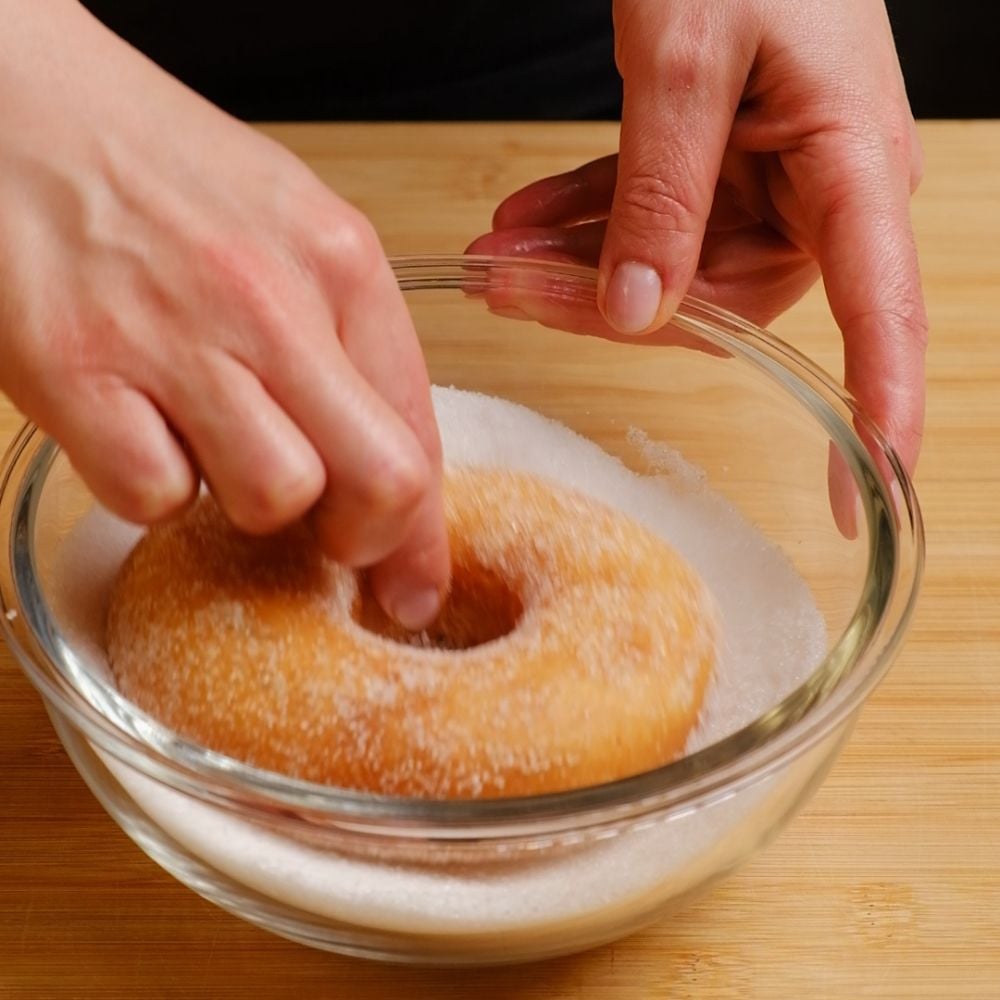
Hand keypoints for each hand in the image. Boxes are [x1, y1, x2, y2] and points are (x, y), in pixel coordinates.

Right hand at [0, 0, 447, 626]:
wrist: (22, 103)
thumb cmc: (161, 174)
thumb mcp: (292, 231)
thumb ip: (350, 347)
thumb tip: (389, 471)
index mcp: (340, 262)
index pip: (421, 430)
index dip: (423, 535)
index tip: (413, 589)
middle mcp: (272, 300)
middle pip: (380, 481)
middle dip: (364, 540)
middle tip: (329, 538)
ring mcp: (174, 337)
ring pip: (274, 499)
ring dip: (248, 504)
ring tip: (214, 446)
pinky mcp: (76, 372)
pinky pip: (152, 496)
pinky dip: (153, 488)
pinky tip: (142, 430)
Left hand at [474, 0, 926, 488]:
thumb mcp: (686, 52)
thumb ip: (661, 191)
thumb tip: (636, 312)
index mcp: (851, 162)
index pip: (882, 311)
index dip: (877, 406)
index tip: (861, 494)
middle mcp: (825, 187)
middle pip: (721, 297)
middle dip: (606, 304)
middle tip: (508, 291)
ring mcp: (774, 179)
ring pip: (674, 267)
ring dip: (579, 266)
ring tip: (494, 258)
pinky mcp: (727, 162)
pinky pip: (657, 218)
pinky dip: (589, 224)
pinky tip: (524, 228)